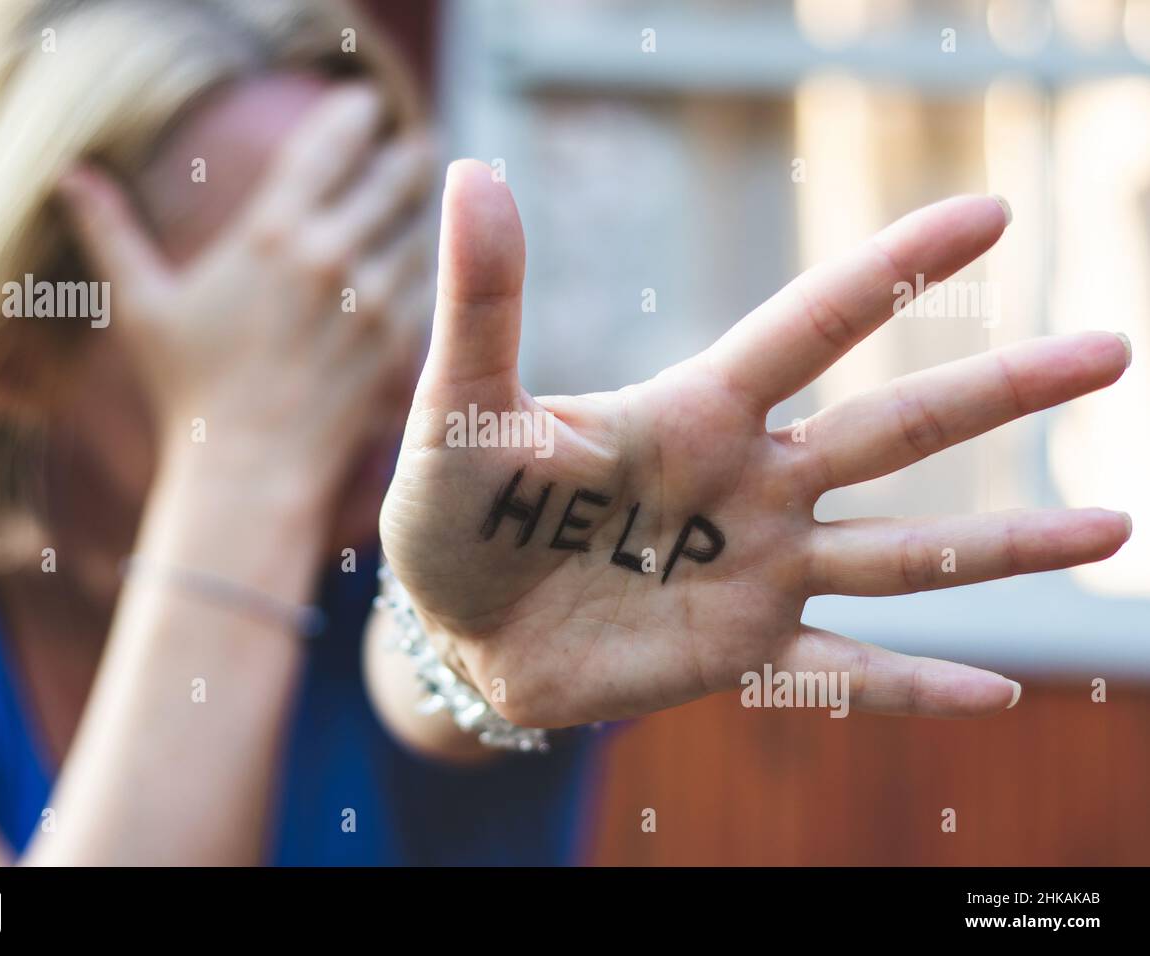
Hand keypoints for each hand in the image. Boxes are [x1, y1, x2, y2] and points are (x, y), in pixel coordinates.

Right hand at [57, 84, 432, 504]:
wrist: (250, 468)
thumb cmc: (190, 390)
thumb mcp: (143, 306)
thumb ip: (112, 233)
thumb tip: (70, 176)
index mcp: (272, 234)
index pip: (327, 145)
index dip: (352, 115)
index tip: (363, 104)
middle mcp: (331, 257)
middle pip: (392, 176)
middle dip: (405, 155)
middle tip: (411, 147)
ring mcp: (373, 301)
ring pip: (421, 228)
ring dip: (423, 206)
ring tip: (423, 195)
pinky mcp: (399, 342)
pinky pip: (432, 282)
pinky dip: (432, 263)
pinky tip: (428, 259)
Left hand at [380, 160, 1131, 727]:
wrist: (454, 628)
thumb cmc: (453, 510)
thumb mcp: (461, 408)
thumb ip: (482, 301)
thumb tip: (471, 169)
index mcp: (691, 413)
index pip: (811, 325)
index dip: (894, 270)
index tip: (987, 213)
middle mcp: (748, 484)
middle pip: (894, 430)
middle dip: (999, 391)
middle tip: (1111, 349)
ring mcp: (756, 572)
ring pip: (901, 554)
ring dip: (1001, 544)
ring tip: (1112, 523)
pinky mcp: (739, 654)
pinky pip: (842, 672)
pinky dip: (912, 685)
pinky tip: (997, 696)